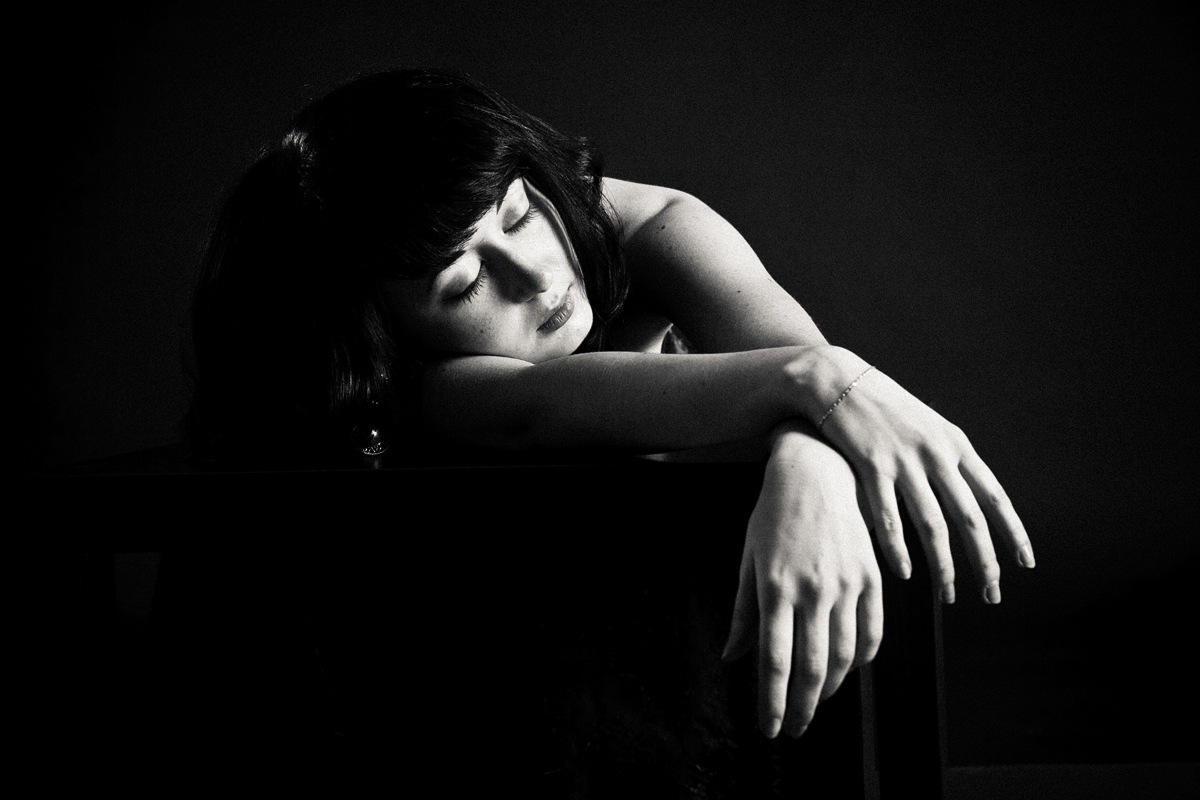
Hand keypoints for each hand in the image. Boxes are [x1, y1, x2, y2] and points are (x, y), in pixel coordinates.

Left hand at [723, 423, 882, 737]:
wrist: (818, 470)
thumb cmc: (773, 515)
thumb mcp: (749, 558)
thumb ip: (744, 612)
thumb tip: (732, 658)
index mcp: (775, 588)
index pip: (775, 661)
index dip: (773, 701)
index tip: (770, 729)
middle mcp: (813, 591)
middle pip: (812, 668)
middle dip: (803, 707)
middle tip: (795, 730)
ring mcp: (847, 585)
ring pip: (845, 655)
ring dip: (832, 688)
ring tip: (818, 702)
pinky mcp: (872, 577)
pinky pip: (872, 631)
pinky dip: (862, 658)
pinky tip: (849, 669)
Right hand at [812, 349, 1035, 602]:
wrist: (837, 379)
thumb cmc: (883, 408)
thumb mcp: (927, 426)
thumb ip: (949, 458)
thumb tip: (971, 496)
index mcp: (956, 445)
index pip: (995, 496)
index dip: (1013, 533)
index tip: (1026, 564)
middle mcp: (937, 454)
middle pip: (970, 518)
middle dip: (985, 562)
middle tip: (992, 595)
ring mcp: (904, 460)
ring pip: (933, 524)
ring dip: (944, 565)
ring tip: (950, 595)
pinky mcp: (871, 465)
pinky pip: (889, 517)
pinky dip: (898, 549)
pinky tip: (905, 573)